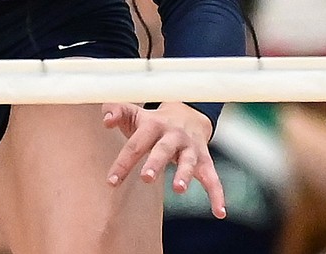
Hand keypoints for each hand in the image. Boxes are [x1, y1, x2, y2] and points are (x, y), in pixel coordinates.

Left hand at [104, 101, 224, 217]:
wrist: (187, 113)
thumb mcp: (134, 115)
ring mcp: (190, 148)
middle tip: (146, 178)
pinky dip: (217, 194)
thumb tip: (105, 120)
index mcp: (152, 124)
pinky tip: (219, 212)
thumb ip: (117, 112)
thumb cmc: (152, 121)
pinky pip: (213, 178)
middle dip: (155, 163)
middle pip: (163, 149)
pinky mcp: (205, 160)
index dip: (123, 162)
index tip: (112, 181)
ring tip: (179, 189)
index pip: (135, 143)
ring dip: (184, 174)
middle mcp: (172, 135)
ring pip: (188, 161)